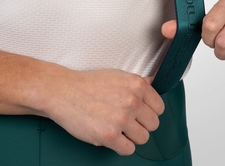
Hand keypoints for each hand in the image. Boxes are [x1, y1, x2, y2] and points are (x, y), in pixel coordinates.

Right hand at [44, 69, 163, 155]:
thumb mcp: (119, 75)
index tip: (142, 114)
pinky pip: (128, 149)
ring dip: (132, 137)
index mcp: (137, 85)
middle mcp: (132, 101)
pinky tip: (113, 137)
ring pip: (143, 138)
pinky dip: (122, 146)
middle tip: (129, 123)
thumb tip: (153, 83)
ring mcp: (121, 119)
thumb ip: (138, 82)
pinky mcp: (109, 135)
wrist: (64, 91)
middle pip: (153, 124)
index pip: (160, 108)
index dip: (150, 112)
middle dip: (142, 125)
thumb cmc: (90, 83)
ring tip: (120, 130)